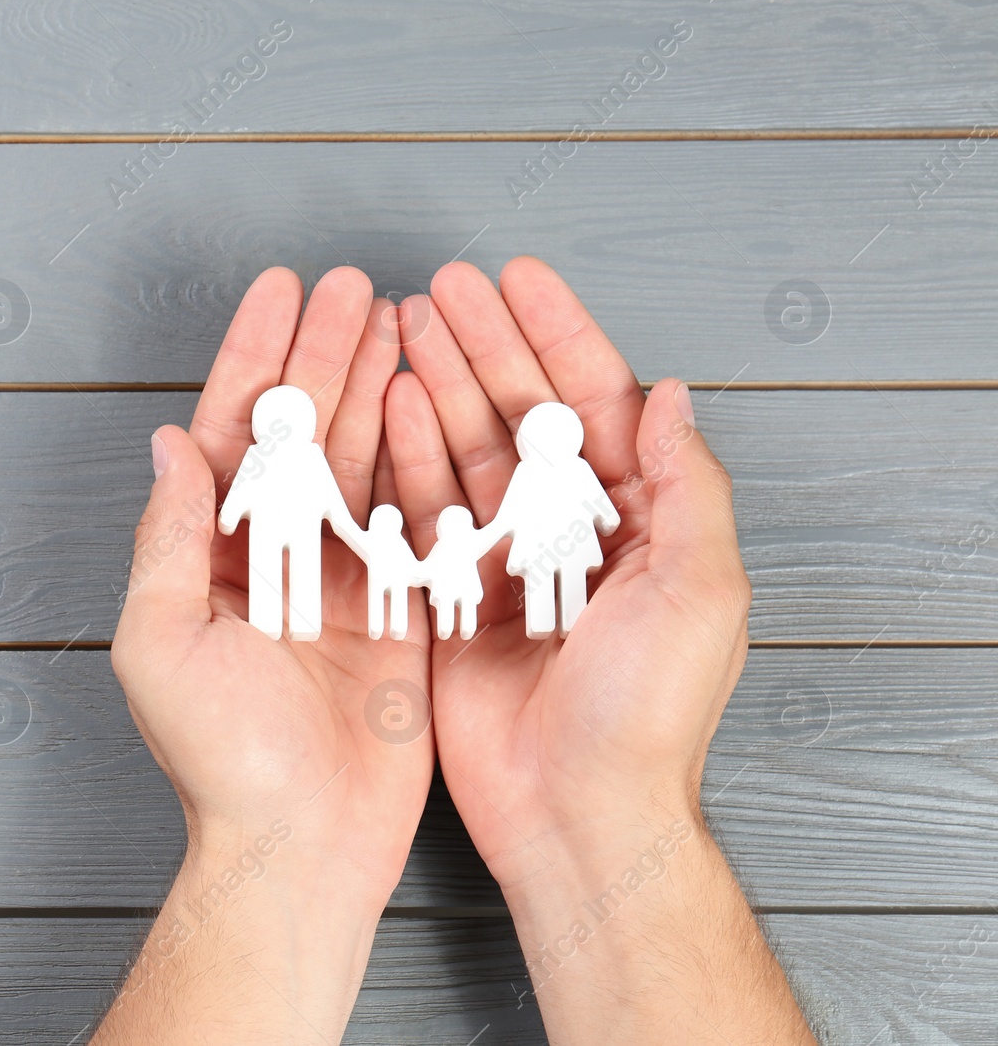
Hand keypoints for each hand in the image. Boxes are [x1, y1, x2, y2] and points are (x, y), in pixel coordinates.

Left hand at [101, 266, 431, 1042]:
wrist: (302, 844)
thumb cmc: (221, 761)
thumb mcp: (164, 641)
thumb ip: (169, 538)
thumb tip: (169, 442)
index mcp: (210, 556)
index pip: (232, 434)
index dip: (253, 358)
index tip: (279, 292)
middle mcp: (274, 555)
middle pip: (301, 430)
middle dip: (323, 352)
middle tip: (352, 285)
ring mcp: (337, 576)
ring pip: (359, 457)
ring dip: (374, 384)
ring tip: (397, 316)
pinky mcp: (396, 606)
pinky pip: (410, 514)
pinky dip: (422, 454)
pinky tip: (432, 398)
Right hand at [387, 257, 811, 1042]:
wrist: (574, 811)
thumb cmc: (646, 715)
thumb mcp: (698, 590)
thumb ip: (689, 487)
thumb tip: (672, 395)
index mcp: (638, 520)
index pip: (595, 402)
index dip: (557, 333)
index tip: (517, 278)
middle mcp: (570, 531)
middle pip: (521, 412)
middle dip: (482, 343)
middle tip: (440, 286)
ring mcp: (508, 561)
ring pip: (466, 449)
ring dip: (438, 382)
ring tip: (402, 326)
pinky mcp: (455, 596)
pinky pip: (423, 510)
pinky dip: (405, 454)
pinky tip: (389, 403)